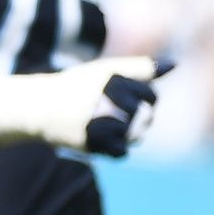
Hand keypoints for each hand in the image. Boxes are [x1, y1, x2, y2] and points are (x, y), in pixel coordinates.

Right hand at [0, 56, 170, 156]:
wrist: (38, 107)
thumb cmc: (78, 86)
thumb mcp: (108, 71)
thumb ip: (141, 68)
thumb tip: (175, 64)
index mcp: (112, 79)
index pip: (150, 96)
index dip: (144, 99)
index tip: (126, 97)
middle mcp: (106, 99)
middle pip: (145, 117)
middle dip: (137, 118)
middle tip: (113, 112)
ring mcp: (98, 122)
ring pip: (135, 135)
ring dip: (128, 133)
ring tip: (108, 124)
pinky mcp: (90, 141)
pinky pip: (121, 151)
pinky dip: (116, 147)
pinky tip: (104, 137)